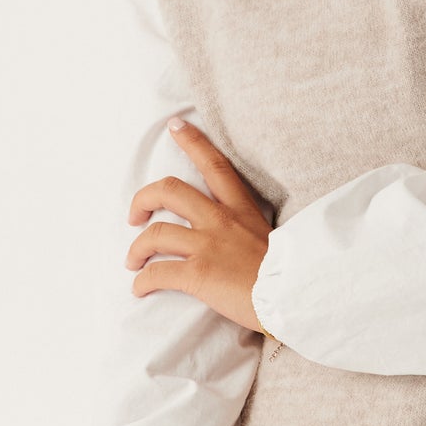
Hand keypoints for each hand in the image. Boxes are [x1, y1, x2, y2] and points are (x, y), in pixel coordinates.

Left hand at [125, 116, 271, 334]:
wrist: (293, 298)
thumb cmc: (286, 275)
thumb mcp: (271, 238)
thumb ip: (246, 231)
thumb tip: (232, 240)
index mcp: (241, 209)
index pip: (215, 165)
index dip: (193, 142)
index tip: (175, 127)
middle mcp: (221, 221)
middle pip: (170, 191)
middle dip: (143, 199)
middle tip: (135, 216)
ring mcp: (208, 246)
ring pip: (155, 233)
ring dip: (136, 248)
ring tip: (133, 262)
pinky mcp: (199, 274)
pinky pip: (157, 273)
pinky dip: (143, 281)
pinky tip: (140, 288)